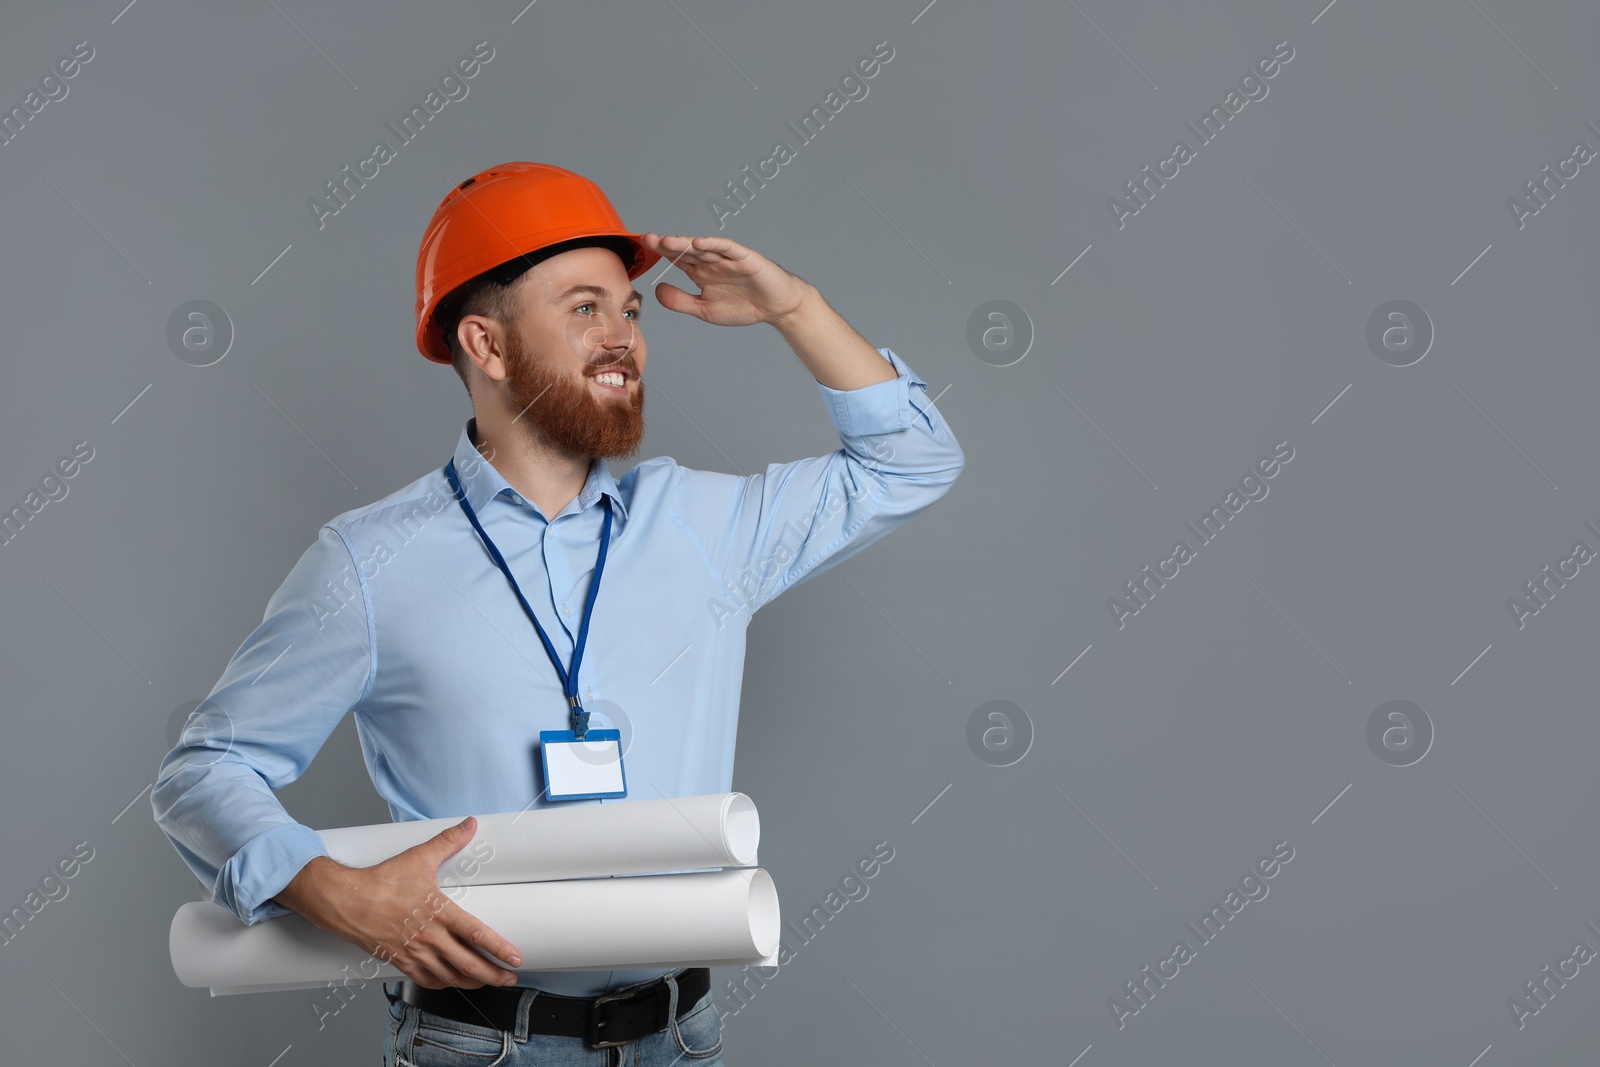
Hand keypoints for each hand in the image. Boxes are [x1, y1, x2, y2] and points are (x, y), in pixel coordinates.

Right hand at [274, 816, 522, 989]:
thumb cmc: (380, 881)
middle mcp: (428, 937)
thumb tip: (469, 824)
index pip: (477, 935)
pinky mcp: (399, 961)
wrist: (344, 901)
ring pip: (449, 977)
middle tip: (509, 977)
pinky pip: (426, 980)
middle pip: (468, 964)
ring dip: (472, 983)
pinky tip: (453, 982)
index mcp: (438, 912)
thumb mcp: (418, 857)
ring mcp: (414, 952)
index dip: (499, 949)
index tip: (515, 958)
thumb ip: (448, 841)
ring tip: (488, 983)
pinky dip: (444, 984)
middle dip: (493, 975)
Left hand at [640, 233, 810, 326]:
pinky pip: (728, 248)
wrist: (776, 308)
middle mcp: (712, 261)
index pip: (677, 259)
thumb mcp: (704, 309)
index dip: (660, 252)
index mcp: (701, 272)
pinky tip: (699, 242)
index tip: (643, 247)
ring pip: (703, 247)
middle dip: (667, 244)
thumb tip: (656, 291)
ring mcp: (728, 258)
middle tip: (648, 239)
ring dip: (685, 243)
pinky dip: (714, 244)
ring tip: (667, 241)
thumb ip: (681, 301)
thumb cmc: (744, 306)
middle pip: (686, 249)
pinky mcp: (745, 258)